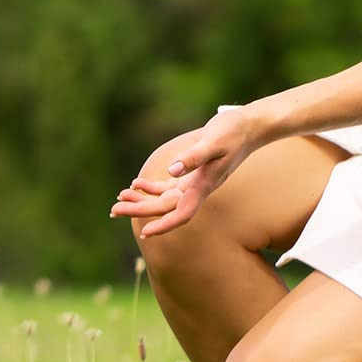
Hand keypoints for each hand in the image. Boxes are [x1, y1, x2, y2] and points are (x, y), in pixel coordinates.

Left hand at [109, 108, 257, 238]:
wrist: (247, 128)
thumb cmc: (232, 134)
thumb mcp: (213, 143)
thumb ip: (193, 157)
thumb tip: (171, 170)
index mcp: (203, 186)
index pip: (182, 214)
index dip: (164, 225)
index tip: (145, 233)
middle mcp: (197, 189)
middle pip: (165, 208)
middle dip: (140, 210)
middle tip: (113, 210)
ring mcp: (194, 183)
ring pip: (164, 199)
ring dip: (142, 200)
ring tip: (119, 199)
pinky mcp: (192, 174)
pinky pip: (168, 187)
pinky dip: (152, 188)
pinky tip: (137, 185)